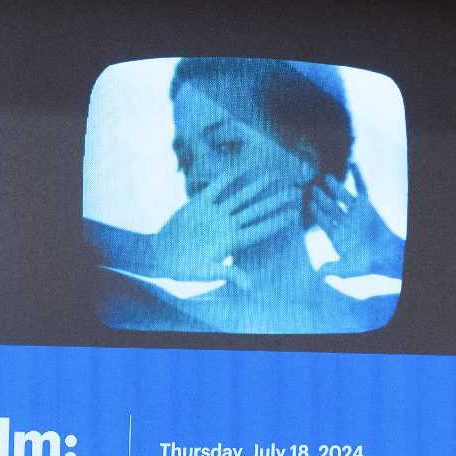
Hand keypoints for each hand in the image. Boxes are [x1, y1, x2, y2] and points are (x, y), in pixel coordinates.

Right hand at [153, 173, 300, 284]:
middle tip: (293, 192)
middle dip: (274, 202)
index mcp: (232, 242)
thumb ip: (229, 273)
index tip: (294, 214)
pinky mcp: (200, 204)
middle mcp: (227, 225)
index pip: (260, 229)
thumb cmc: (184, 268)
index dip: (277, 222)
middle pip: (257, 211)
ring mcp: (215, 214)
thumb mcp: (207, 272)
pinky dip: (227, 179)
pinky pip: (217, 188)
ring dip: (256, 187)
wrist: (161, 255)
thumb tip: (250, 287)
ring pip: (241, 198)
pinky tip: (241, 169)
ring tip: (272, 177)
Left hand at [308, 162, 403, 277]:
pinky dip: (357, 176)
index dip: (317, 214)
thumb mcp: (345, 269)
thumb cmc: (366, 264)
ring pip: (342, 197)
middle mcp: (345, 223)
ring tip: (326, 177)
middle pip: (330, 208)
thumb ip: (331, 268)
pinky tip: (352, 164)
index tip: (311, 205)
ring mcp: (355, 213)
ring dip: (335, 187)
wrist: (384, 254)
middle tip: (313, 189)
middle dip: (322, 199)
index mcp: (338, 236)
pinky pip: (361, 188)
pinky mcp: (366, 206)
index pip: (324, 223)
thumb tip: (318, 272)